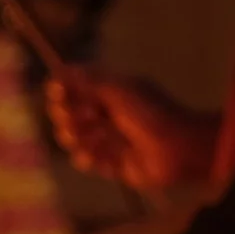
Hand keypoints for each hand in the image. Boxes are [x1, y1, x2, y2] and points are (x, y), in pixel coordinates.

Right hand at [45, 69, 216, 194]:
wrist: (175, 148)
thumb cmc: (150, 113)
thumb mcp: (120, 90)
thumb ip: (88, 81)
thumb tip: (59, 70)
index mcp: (108, 91)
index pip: (72, 89)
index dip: (62, 92)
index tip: (59, 94)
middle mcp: (103, 114)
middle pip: (66, 114)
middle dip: (68, 117)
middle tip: (88, 118)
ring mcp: (104, 139)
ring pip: (71, 139)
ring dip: (78, 138)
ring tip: (98, 140)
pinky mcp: (107, 163)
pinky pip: (83, 160)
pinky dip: (89, 158)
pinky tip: (104, 156)